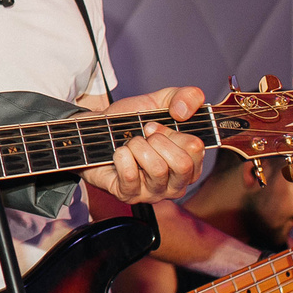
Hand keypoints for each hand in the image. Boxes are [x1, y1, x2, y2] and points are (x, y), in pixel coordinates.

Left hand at [86, 87, 208, 201]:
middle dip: (158, 140)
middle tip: (143, 135)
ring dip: (137, 146)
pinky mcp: (129, 196)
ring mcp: (153, 193)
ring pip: (157, 169)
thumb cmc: (130, 121)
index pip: (196, 149)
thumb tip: (183, 112)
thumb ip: (187, 97)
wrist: (96, 129)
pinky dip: (121, 156)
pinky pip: (131, 175)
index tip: (154, 125)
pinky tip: (118, 154)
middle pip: (182, 164)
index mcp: (190, 164)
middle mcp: (176, 183)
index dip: (173, 131)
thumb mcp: (161, 101)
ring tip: (130, 144)